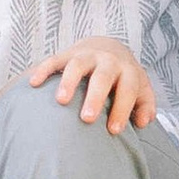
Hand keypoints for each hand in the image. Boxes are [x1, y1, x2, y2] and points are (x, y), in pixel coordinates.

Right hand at [25, 35, 152, 133]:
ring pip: (77, 65)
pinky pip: (53, 60)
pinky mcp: (67, 54)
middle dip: (95, 97)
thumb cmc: (124, 78)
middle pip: (102, 77)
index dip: (122, 110)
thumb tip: (143, 122)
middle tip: (87, 118)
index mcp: (127, 71)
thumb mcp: (141, 89)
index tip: (114, 131)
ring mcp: (86, 55)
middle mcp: (107, 60)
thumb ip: (145, 106)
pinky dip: (43, 70)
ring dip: (69, 82)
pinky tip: (33, 84)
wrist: (109, 48)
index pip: (127, 90)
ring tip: (61, 101)